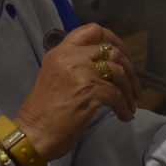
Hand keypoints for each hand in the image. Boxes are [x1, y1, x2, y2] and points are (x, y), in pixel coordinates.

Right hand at [14, 24, 142, 161]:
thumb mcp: (56, 77)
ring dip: (130, 89)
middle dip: (129, 68)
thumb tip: (104, 68)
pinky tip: (125, 116)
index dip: (113, 40)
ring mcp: (81, 73)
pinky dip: (125, 107)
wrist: (32, 134)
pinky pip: (117, 95)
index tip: (122, 55)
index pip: (93, 31)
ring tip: (132, 104)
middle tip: (134, 84)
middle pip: (112, 51)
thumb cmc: (43, 112)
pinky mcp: (90, 91)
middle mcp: (71, 56)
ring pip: (119, 72)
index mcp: (61, 51)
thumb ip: (76, 66)